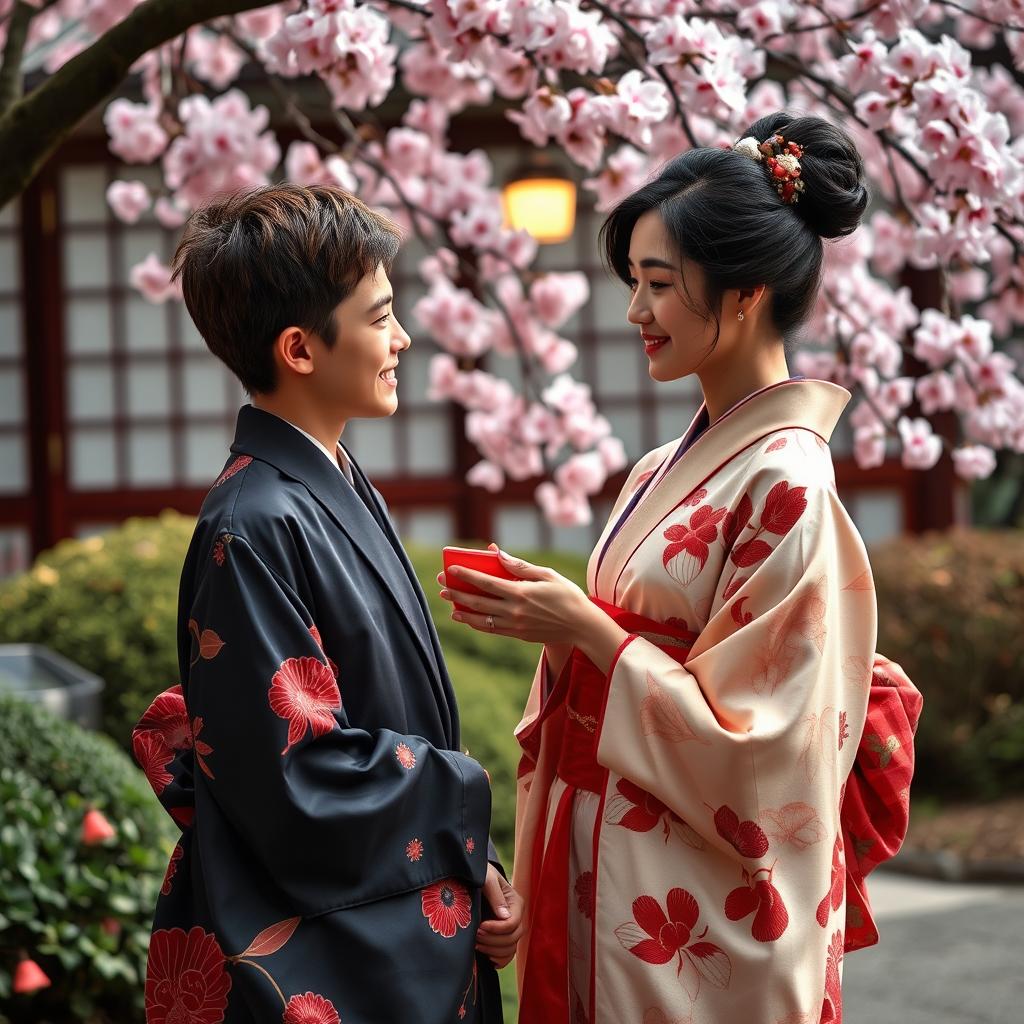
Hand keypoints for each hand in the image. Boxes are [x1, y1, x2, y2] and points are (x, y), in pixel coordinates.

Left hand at [436, 544, 593, 646]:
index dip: (467, 575)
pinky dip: (478, 624)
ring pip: (482, 620)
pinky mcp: (518, 635)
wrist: (581, 625)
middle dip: (458, 594)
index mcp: (521, 593)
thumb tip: (498, 554)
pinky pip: (492, 630)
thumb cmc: (567, 595)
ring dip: (464, 613)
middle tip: (442, 588)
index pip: (486, 583)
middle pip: (479, 602)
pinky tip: (469, 619)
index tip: (451, 570)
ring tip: (451, 608)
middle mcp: (515, 611)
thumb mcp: (547, 574)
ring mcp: (515, 626)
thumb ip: (520, 566)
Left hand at [476, 864, 524, 968]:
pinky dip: (499, 960)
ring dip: (493, 951)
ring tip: (476, 944)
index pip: (513, 923)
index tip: (480, 926)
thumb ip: (495, 894)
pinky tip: (486, 957)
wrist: (474, 879)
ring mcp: (511, 930)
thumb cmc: (481, 875)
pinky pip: (507, 957)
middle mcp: (517, 917)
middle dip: (493, 940)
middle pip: (513, 938)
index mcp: (516, 903)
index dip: (497, 928)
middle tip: (475, 935)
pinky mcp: (503, 938)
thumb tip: (504, 916)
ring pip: (510, 949)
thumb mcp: (487, 878)